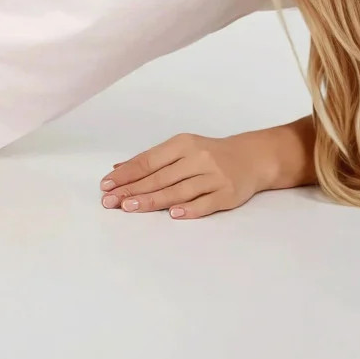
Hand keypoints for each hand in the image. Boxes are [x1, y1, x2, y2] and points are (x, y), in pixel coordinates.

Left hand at [99, 132, 266, 219]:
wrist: (252, 158)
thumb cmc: (210, 154)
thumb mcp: (181, 148)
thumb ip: (152, 159)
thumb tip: (118, 168)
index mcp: (183, 144)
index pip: (148, 160)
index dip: (127, 174)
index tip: (106, 185)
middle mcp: (198, 158)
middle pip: (160, 177)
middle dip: (132, 189)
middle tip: (111, 201)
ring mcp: (214, 176)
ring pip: (179, 191)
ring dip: (152, 200)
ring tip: (130, 207)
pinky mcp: (228, 194)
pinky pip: (206, 203)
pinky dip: (189, 209)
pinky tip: (172, 214)